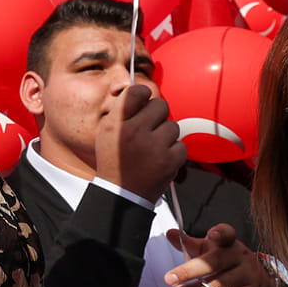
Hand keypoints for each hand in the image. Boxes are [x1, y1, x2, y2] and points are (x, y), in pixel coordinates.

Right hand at [93, 82, 184, 203]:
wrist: (122, 193)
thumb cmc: (114, 160)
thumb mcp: (107, 133)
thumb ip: (122, 111)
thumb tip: (142, 93)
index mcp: (117, 123)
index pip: (136, 92)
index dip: (143, 94)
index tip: (144, 102)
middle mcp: (135, 132)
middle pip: (160, 105)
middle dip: (158, 115)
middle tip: (150, 128)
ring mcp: (154, 146)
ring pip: (173, 126)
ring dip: (166, 135)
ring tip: (153, 148)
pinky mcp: (170, 161)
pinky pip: (181, 144)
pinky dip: (173, 152)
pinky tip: (161, 159)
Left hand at [165, 225, 275, 286]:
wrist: (254, 276)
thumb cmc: (224, 260)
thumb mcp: (207, 249)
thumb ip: (188, 243)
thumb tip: (170, 234)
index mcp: (228, 241)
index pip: (227, 233)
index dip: (221, 233)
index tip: (213, 235)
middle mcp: (239, 255)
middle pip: (214, 263)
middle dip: (188, 272)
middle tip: (169, 279)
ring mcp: (247, 273)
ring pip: (219, 284)